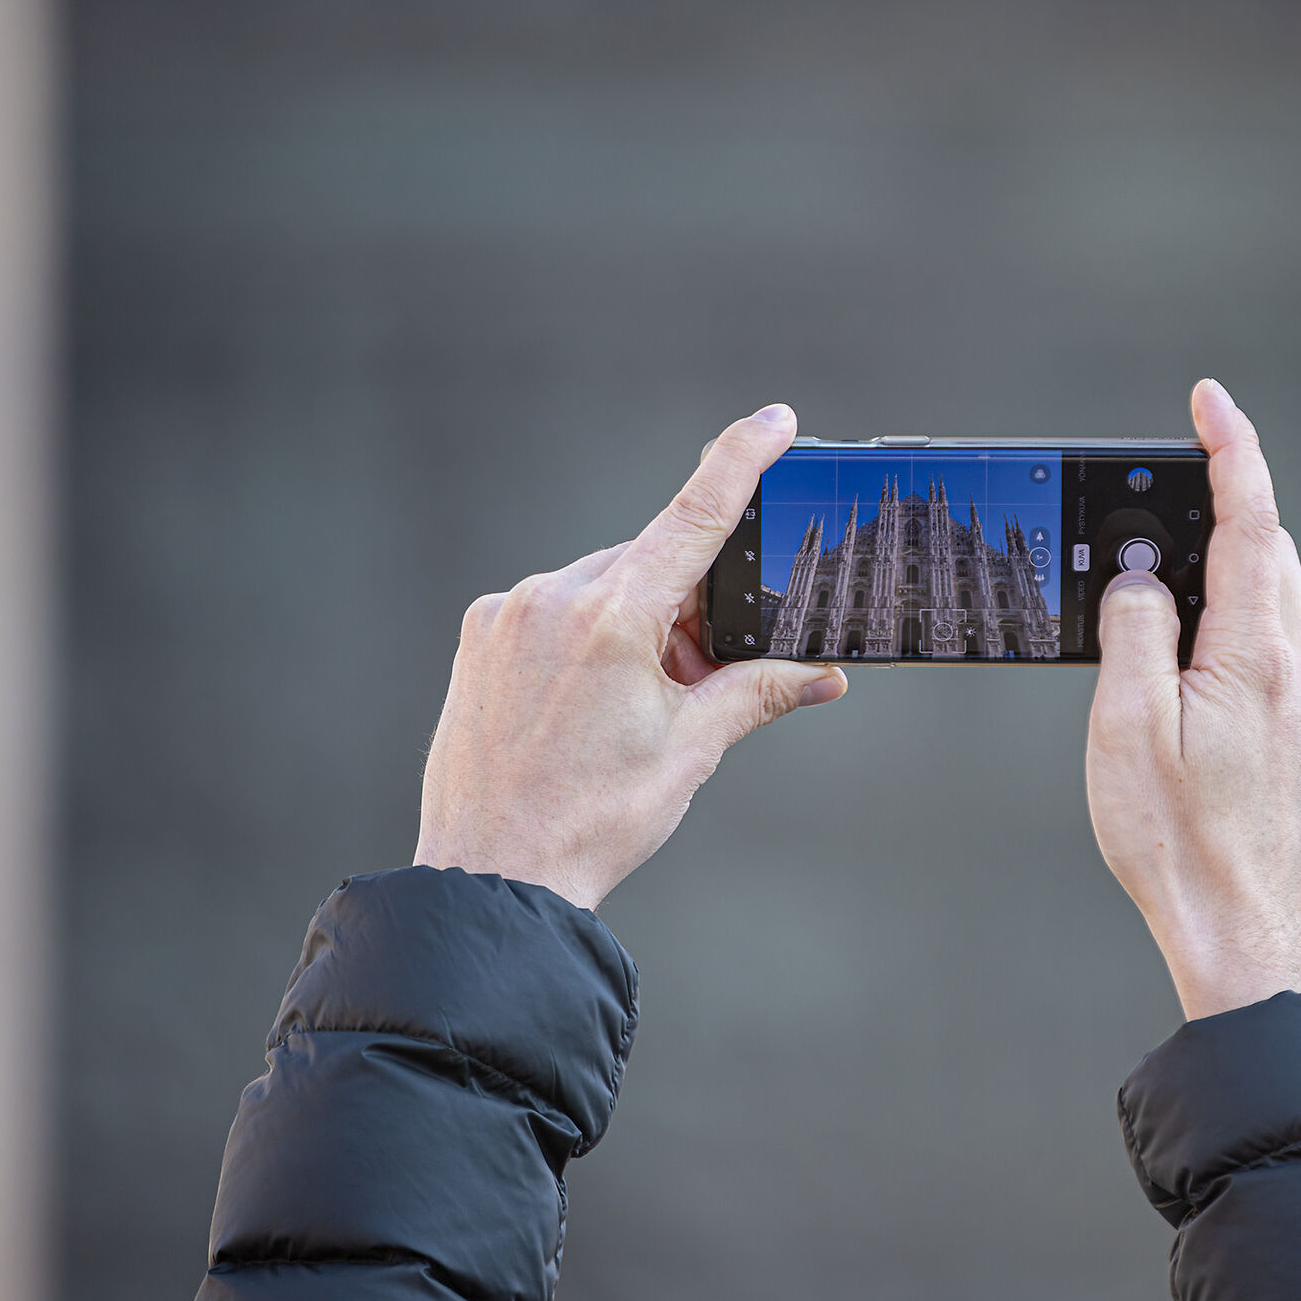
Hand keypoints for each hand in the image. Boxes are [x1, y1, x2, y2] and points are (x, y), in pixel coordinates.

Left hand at [414, 405, 845, 910]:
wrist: (492, 879)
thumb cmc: (591, 821)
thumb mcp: (690, 751)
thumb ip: (758, 693)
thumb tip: (823, 675)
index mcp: (612, 619)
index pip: (693, 516)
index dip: (739, 461)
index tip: (773, 421)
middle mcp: (551, 599)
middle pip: (647, 565)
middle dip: (684, 609)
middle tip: (696, 679)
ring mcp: (506, 615)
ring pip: (599, 588)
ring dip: (632, 627)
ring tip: (631, 711)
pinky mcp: (478, 637)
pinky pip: (550, 611)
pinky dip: (584, 640)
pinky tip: (586, 706)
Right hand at [1086, 380, 1300, 1019]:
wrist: (1247, 935)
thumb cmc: (1180, 843)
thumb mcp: (1128, 727)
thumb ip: (1134, 631)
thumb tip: (1138, 576)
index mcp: (1259, 653)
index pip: (1252, 519)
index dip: (1230, 448)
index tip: (1207, 400)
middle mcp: (1300, 665)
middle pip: (1266, 548)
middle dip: (1216, 505)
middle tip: (1152, 494)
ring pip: (1269, 594)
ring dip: (1220, 564)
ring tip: (1150, 578)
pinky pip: (1268, 639)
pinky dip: (1227, 614)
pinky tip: (1180, 647)